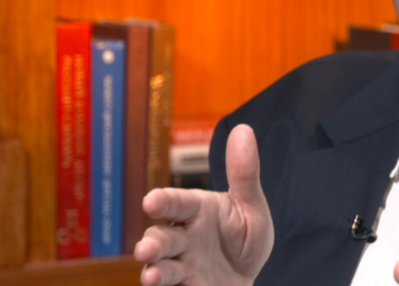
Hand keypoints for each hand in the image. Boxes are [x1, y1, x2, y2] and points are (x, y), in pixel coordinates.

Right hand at [135, 124, 273, 285]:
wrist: (248, 277)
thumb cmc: (245, 237)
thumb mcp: (251, 207)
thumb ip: (245, 174)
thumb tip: (243, 129)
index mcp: (197, 210)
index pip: (178, 203)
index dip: (164, 201)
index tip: (152, 201)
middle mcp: (183, 237)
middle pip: (162, 238)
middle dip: (153, 244)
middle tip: (147, 249)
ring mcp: (181, 265)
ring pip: (161, 266)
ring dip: (154, 270)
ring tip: (151, 275)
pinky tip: (160, 285)